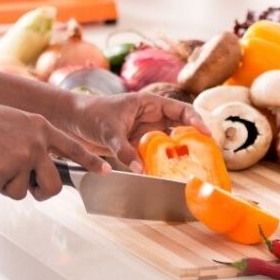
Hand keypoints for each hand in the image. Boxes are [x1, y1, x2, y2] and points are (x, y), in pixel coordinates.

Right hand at [0, 93, 110, 201]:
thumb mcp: (14, 122)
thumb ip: (30, 142)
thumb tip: (34, 171)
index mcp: (40, 127)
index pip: (73, 147)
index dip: (90, 162)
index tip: (107, 171)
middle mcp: (36, 143)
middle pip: (52, 185)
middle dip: (41, 193)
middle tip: (30, 190)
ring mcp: (21, 158)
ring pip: (21, 192)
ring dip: (3, 185)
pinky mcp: (3, 171)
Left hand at [61, 91, 209, 173]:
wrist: (71, 121)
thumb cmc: (89, 114)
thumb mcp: (107, 130)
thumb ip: (123, 149)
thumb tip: (141, 169)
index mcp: (148, 103)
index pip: (180, 109)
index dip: (196, 120)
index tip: (206, 134)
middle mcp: (151, 117)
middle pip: (181, 128)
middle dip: (194, 140)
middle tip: (208, 156)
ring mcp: (145, 133)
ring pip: (170, 144)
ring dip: (179, 155)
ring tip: (193, 169)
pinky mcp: (137, 146)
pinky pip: (156, 156)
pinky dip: (163, 164)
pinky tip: (169, 176)